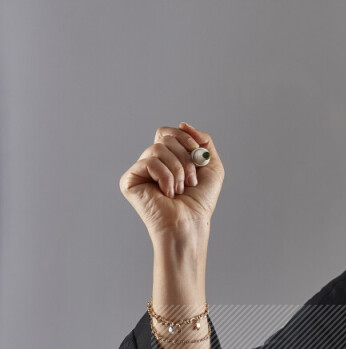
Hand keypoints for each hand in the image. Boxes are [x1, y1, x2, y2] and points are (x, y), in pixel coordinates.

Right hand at [119, 121, 224, 241]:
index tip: (197, 154)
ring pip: (157, 148)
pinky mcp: (130, 180)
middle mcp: (152, 163)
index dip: (184, 137)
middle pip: (164, 138)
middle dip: (185, 158)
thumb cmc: (200, 202)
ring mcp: (140, 172)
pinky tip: (167, 194)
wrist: (190, 224)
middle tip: (191, 181)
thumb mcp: (212, 167)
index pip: (168, 132)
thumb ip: (204, 141)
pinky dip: (165, 177)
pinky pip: (148, 162)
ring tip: (180, 190)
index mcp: (167, 159)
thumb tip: (182, 124)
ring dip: (177, 170)